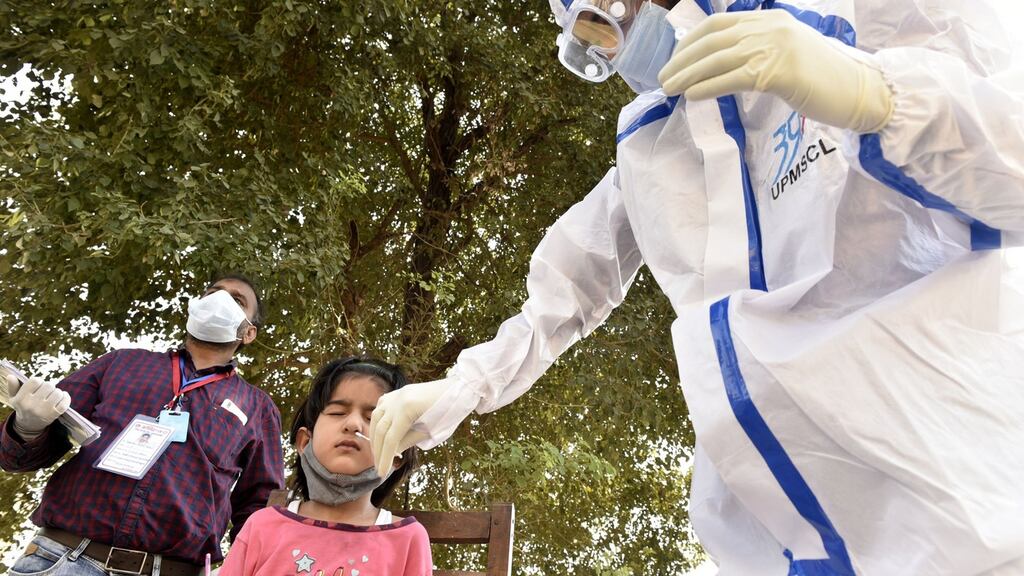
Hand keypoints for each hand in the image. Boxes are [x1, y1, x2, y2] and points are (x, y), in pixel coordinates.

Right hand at [7, 374, 70, 438]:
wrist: (29, 425)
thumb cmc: (23, 407)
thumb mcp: (14, 398)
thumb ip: (12, 386)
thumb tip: (11, 376)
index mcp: (22, 399)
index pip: (35, 381)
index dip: (39, 381)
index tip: (38, 385)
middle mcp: (32, 405)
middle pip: (48, 385)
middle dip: (49, 386)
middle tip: (46, 391)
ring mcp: (44, 410)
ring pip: (57, 393)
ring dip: (57, 392)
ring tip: (53, 395)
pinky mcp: (54, 414)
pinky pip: (65, 402)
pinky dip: (66, 397)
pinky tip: (63, 396)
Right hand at [368, 379, 449, 477]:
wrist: (457, 390)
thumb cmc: (450, 411)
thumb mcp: (432, 431)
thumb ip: (410, 441)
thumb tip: (393, 452)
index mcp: (407, 408)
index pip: (391, 438)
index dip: (385, 457)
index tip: (382, 473)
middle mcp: (397, 399)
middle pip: (381, 429)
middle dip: (378, 451)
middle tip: (379, 467)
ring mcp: (396, 394)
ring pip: (376, 418)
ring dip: (375, 437)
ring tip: (378, 453)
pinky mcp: (398, 393)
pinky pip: (381, 408)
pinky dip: (377, 422)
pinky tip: (379, 432)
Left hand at [658, 9, 892, 132]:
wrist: (860, 92)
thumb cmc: (823, 80)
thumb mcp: (786, 55)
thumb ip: (757, 53)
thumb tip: (717, 67)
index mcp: (770, 20)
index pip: (718, 25)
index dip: (690, 42)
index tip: (674, 61)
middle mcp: (770, 27)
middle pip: (712, 40)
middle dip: (682, 60)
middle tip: (662, 78)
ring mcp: (775, 47)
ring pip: (718, 59)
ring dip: (687, 75)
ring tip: (669, 89)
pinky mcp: (778, 71)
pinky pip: (733, 77)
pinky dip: (708, 86)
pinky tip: (691, 96)